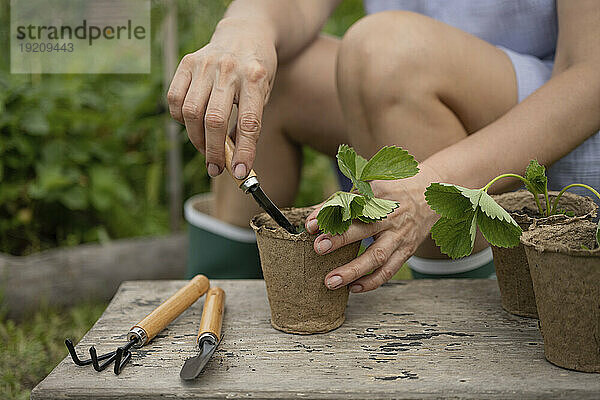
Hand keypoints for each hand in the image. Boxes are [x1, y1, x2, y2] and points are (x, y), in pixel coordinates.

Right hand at [167, 18, 276, 177]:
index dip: (244, 152)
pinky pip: (174, 99)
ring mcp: (205, 63)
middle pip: (214, 120)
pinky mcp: (187, 62)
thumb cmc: (256, 73)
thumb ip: (248, 125)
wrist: (246, 33)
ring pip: (190, 112)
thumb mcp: (262, 96)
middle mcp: (229, 69)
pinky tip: (192, 124)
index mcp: (255, 78)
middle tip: (216, 168)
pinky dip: (180, 119)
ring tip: (206, 147)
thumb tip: (233, 161)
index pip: (249, 122)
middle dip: (213, 151)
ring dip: (196, 138)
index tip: (239, 173)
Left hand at [305, 166, 441, 292]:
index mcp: (378, 194)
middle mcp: (390, 215)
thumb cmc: (391, 191)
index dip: (329, 214)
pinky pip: (389, 270)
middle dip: (341, 239)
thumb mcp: (369, 186)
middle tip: (318, 248)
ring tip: (330, 282)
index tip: (310, 225)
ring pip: (377, 256)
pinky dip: (371, 282)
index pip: (350, 204)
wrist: (430, 194)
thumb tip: (312, 220)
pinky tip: (353, 288)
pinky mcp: (407, 250)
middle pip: (364, 228)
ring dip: (353, 270)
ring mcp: (400, 235)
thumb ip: (340, 202)